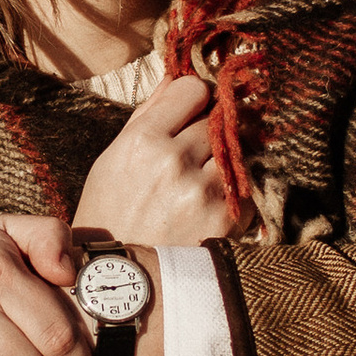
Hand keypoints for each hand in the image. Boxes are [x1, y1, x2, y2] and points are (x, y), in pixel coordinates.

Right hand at [74, 74, 235, 246]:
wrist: (117, 279)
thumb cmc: (110, 213)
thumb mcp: (113, 159)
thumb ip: (148, 114)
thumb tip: (177, 76)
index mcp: (143, 140)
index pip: (194, 89)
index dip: (194, 100)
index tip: (190, 114)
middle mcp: (174, 160)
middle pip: (217, 119)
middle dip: (208, 133)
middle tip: (190, 158)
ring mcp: (203, 190)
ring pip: (234, 150)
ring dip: (222, 163)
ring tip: (195, 187)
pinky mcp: (226, 218)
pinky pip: (245, 188)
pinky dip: (232, 196)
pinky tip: (205, 211)